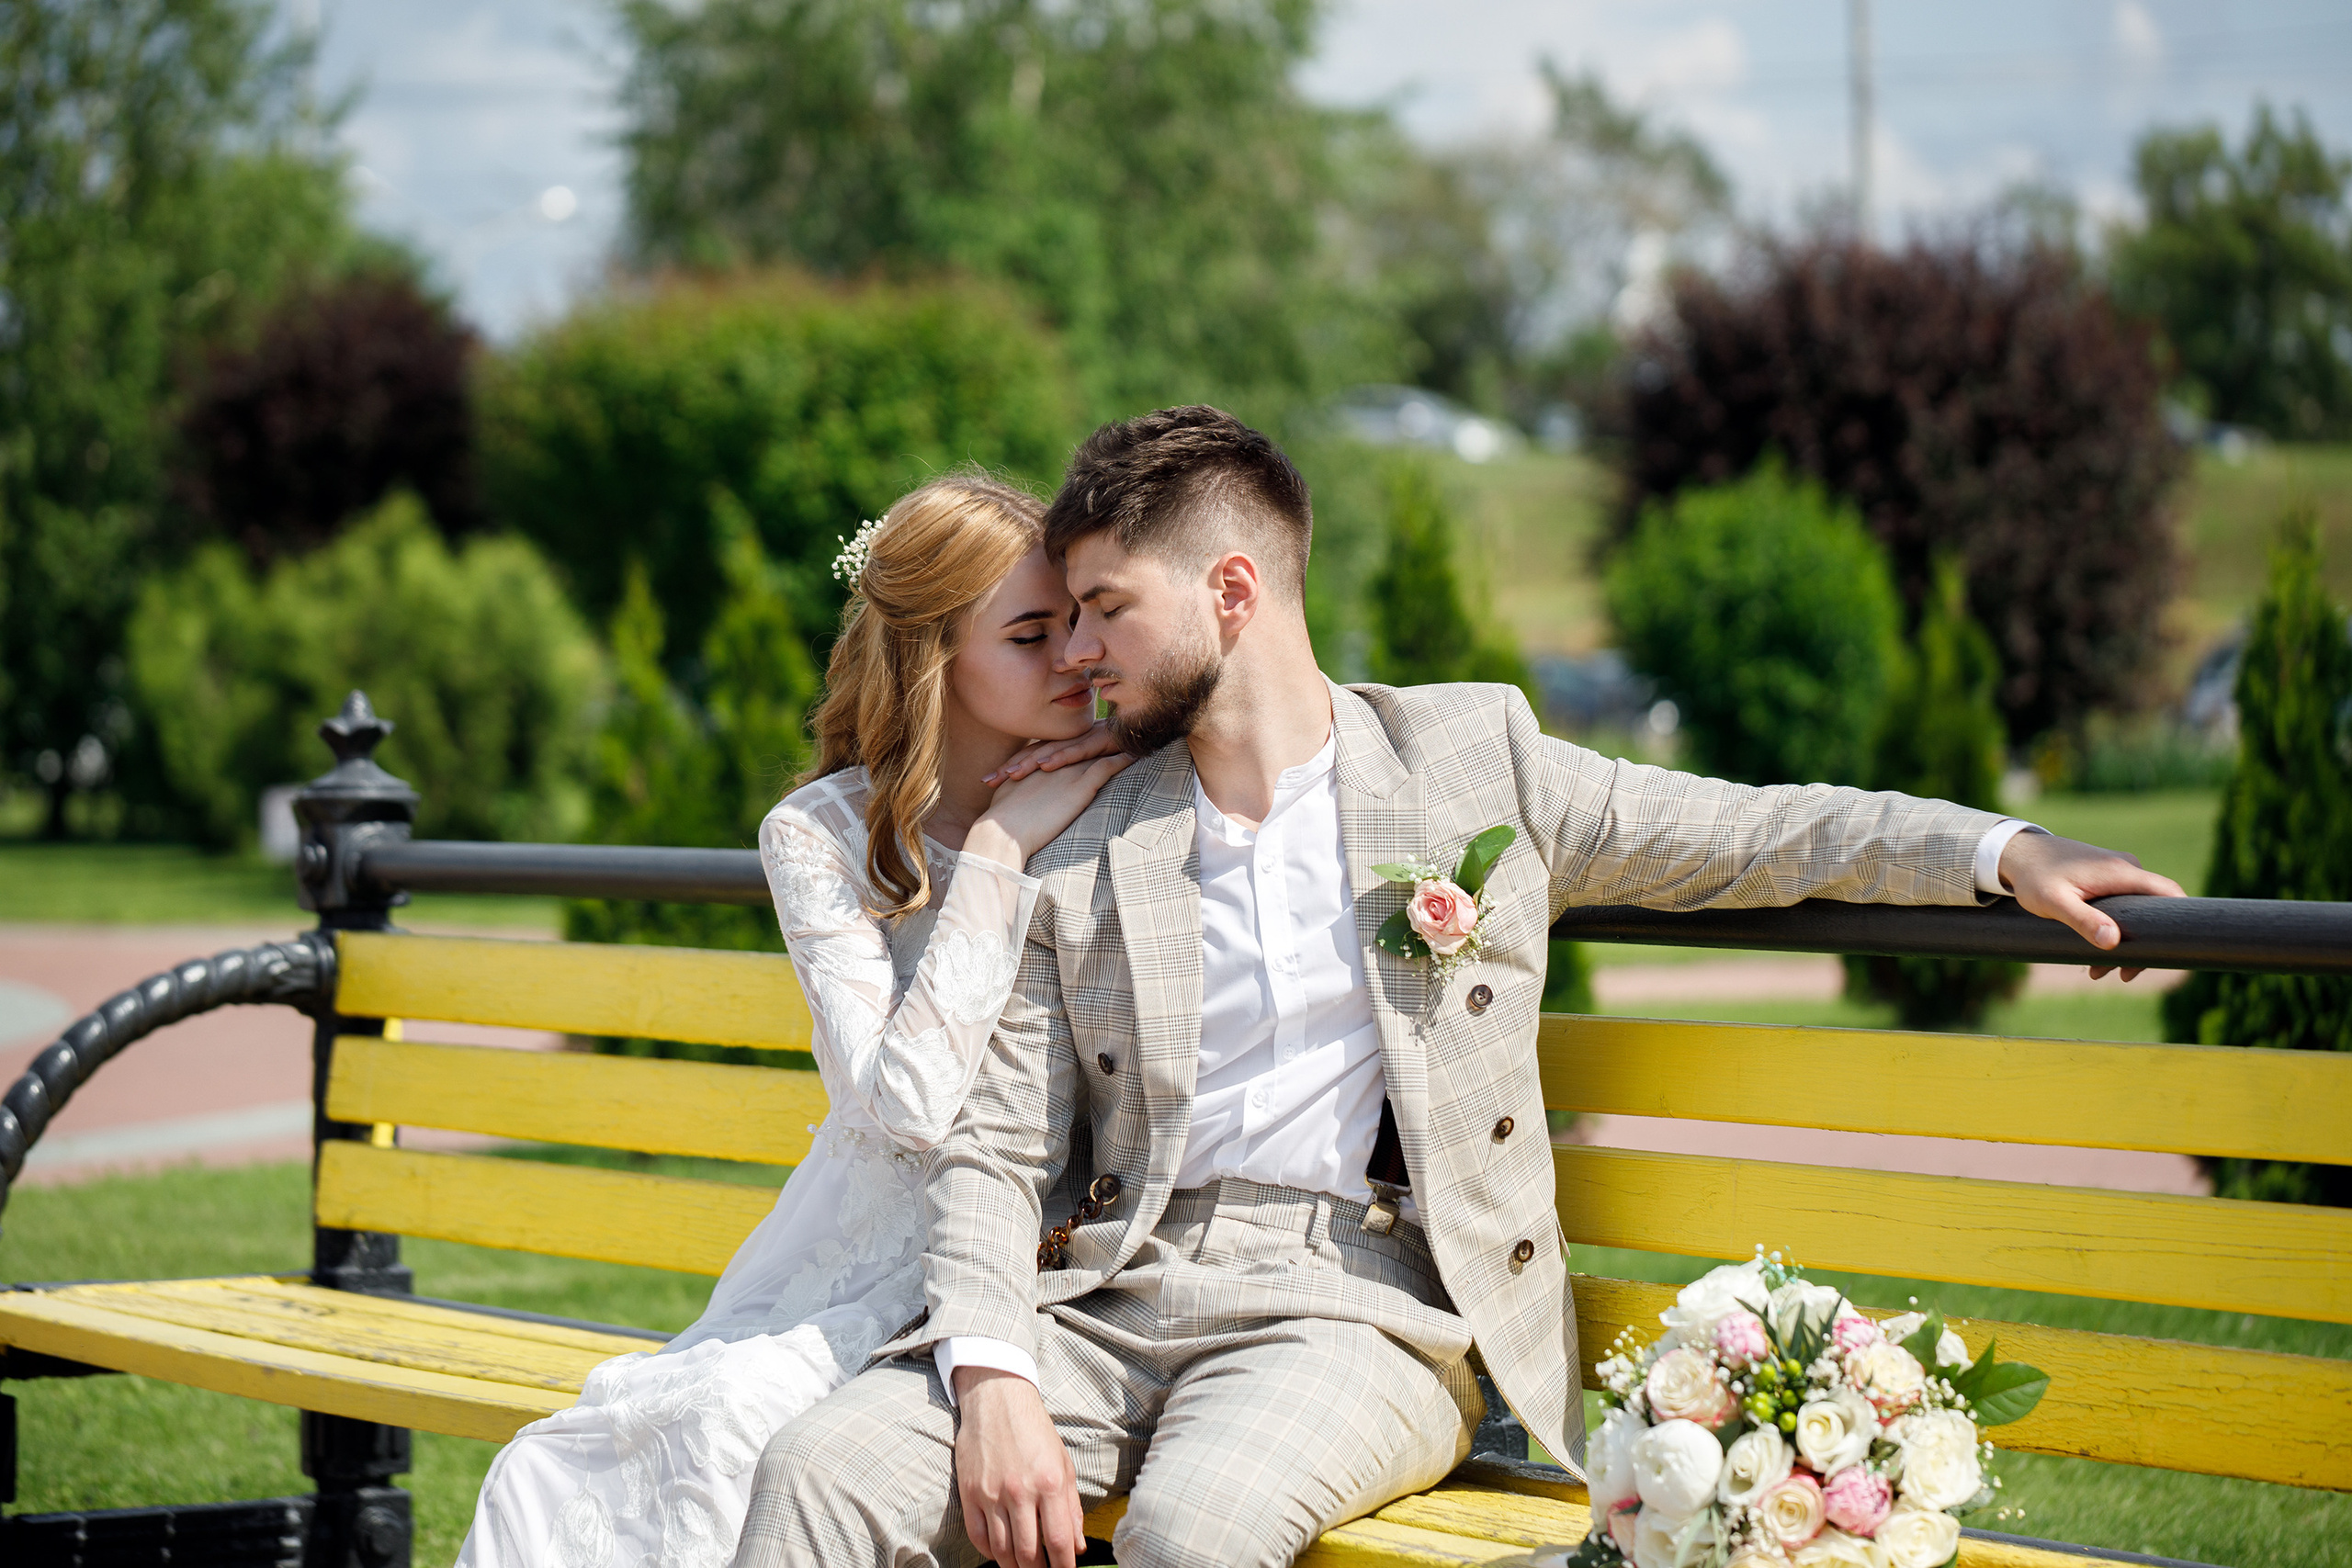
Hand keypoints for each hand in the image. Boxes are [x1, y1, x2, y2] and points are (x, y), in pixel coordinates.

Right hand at [952, 1368, 1083, 1567]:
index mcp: (1049, 1482)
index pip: (1059, 1541)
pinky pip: (978, 1537)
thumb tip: (1078, 1546)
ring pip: (1002, 1550)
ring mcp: (991, 1493)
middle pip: (1028, 1553)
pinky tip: (1000, 1552)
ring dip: (1014, 1567)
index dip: (1064, 1566)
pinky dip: (989, 1553)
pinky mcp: (969, 1492)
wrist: (997, 1399)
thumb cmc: (1035, 1431)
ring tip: (1024, 1567)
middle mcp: (1020, 1491)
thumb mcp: (1063, 1463)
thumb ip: (1072, 1506)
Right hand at [965, 750, 1130, 868]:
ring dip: (1115, 745)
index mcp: (1038, 765)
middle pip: (1082, 745)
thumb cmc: (1002, 823)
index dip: (1076, 746)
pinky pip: (1107, 768)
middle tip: (1117, 731)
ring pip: (1098, 752)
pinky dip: (1122, 760)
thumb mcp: (1008, 797)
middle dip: (1099, 738)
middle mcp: (1055, 763)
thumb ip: (1017, 790)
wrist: (1004, 833)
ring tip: (1132, 739)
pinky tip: (1136, 756)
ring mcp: (1069, 772)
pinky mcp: (1081, 786)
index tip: (1089, 743)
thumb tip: (1016, 796)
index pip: (1062, 750)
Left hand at [984, 721, 1124, 786]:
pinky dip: (1061, 757)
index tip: (988, 782)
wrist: (1142, 729)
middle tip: (990, 781)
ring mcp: (1083, 740)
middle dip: (1011, 767)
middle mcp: (1069, 740)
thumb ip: (1069, 769)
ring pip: (1052, 752)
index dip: (1010, 767)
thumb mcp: (1088, 762)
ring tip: (1011, 774)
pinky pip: (1078, 751)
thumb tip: (1046, 786)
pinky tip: (1046, 765)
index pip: (1030, 757)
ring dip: (1030, 763)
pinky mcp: (1100, 742)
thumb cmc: (1114, 748)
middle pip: (1034, 754)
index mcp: (1063, 745)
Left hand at [1996, 831, 2185, 981]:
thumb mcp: (2054, 902)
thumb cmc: (2033, 876)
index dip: (2179, 922)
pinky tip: (2095, 952)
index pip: (2169, 893)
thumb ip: (2082, 920)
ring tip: (2097, 971)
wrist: (2016, 853)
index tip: (2167, 954)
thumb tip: (2113, 942)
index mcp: (2121, 872)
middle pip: (2153, 910)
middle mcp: (2126, 868)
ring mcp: (2117, 872)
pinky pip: (2122, 906)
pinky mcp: (2106, 877)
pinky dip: (2112, 929)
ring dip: (2122, 942)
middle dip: (2139, 946)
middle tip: (2120, 975)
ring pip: (2135, 912)